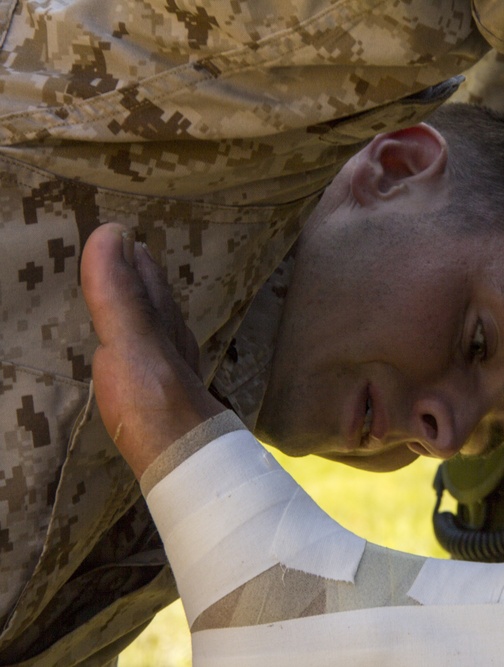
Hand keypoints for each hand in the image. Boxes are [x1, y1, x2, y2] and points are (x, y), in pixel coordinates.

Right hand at [82, 223, 223, 476]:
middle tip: (131, 257)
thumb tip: (112, 231)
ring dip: (145, 313)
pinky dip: (145, 351)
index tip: (124, 236)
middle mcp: (173, 345)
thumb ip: (119, 291)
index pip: (148, 283)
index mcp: (163, 325)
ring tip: (135, 300)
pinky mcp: (164, 405)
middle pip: (158, 305)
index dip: (134, 260)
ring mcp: (170, 375)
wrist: (184, 458)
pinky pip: (152, 366)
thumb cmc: (154, 397)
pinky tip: (143, 362)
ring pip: (159, 333)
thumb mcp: (131, 337)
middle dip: (143, 281)